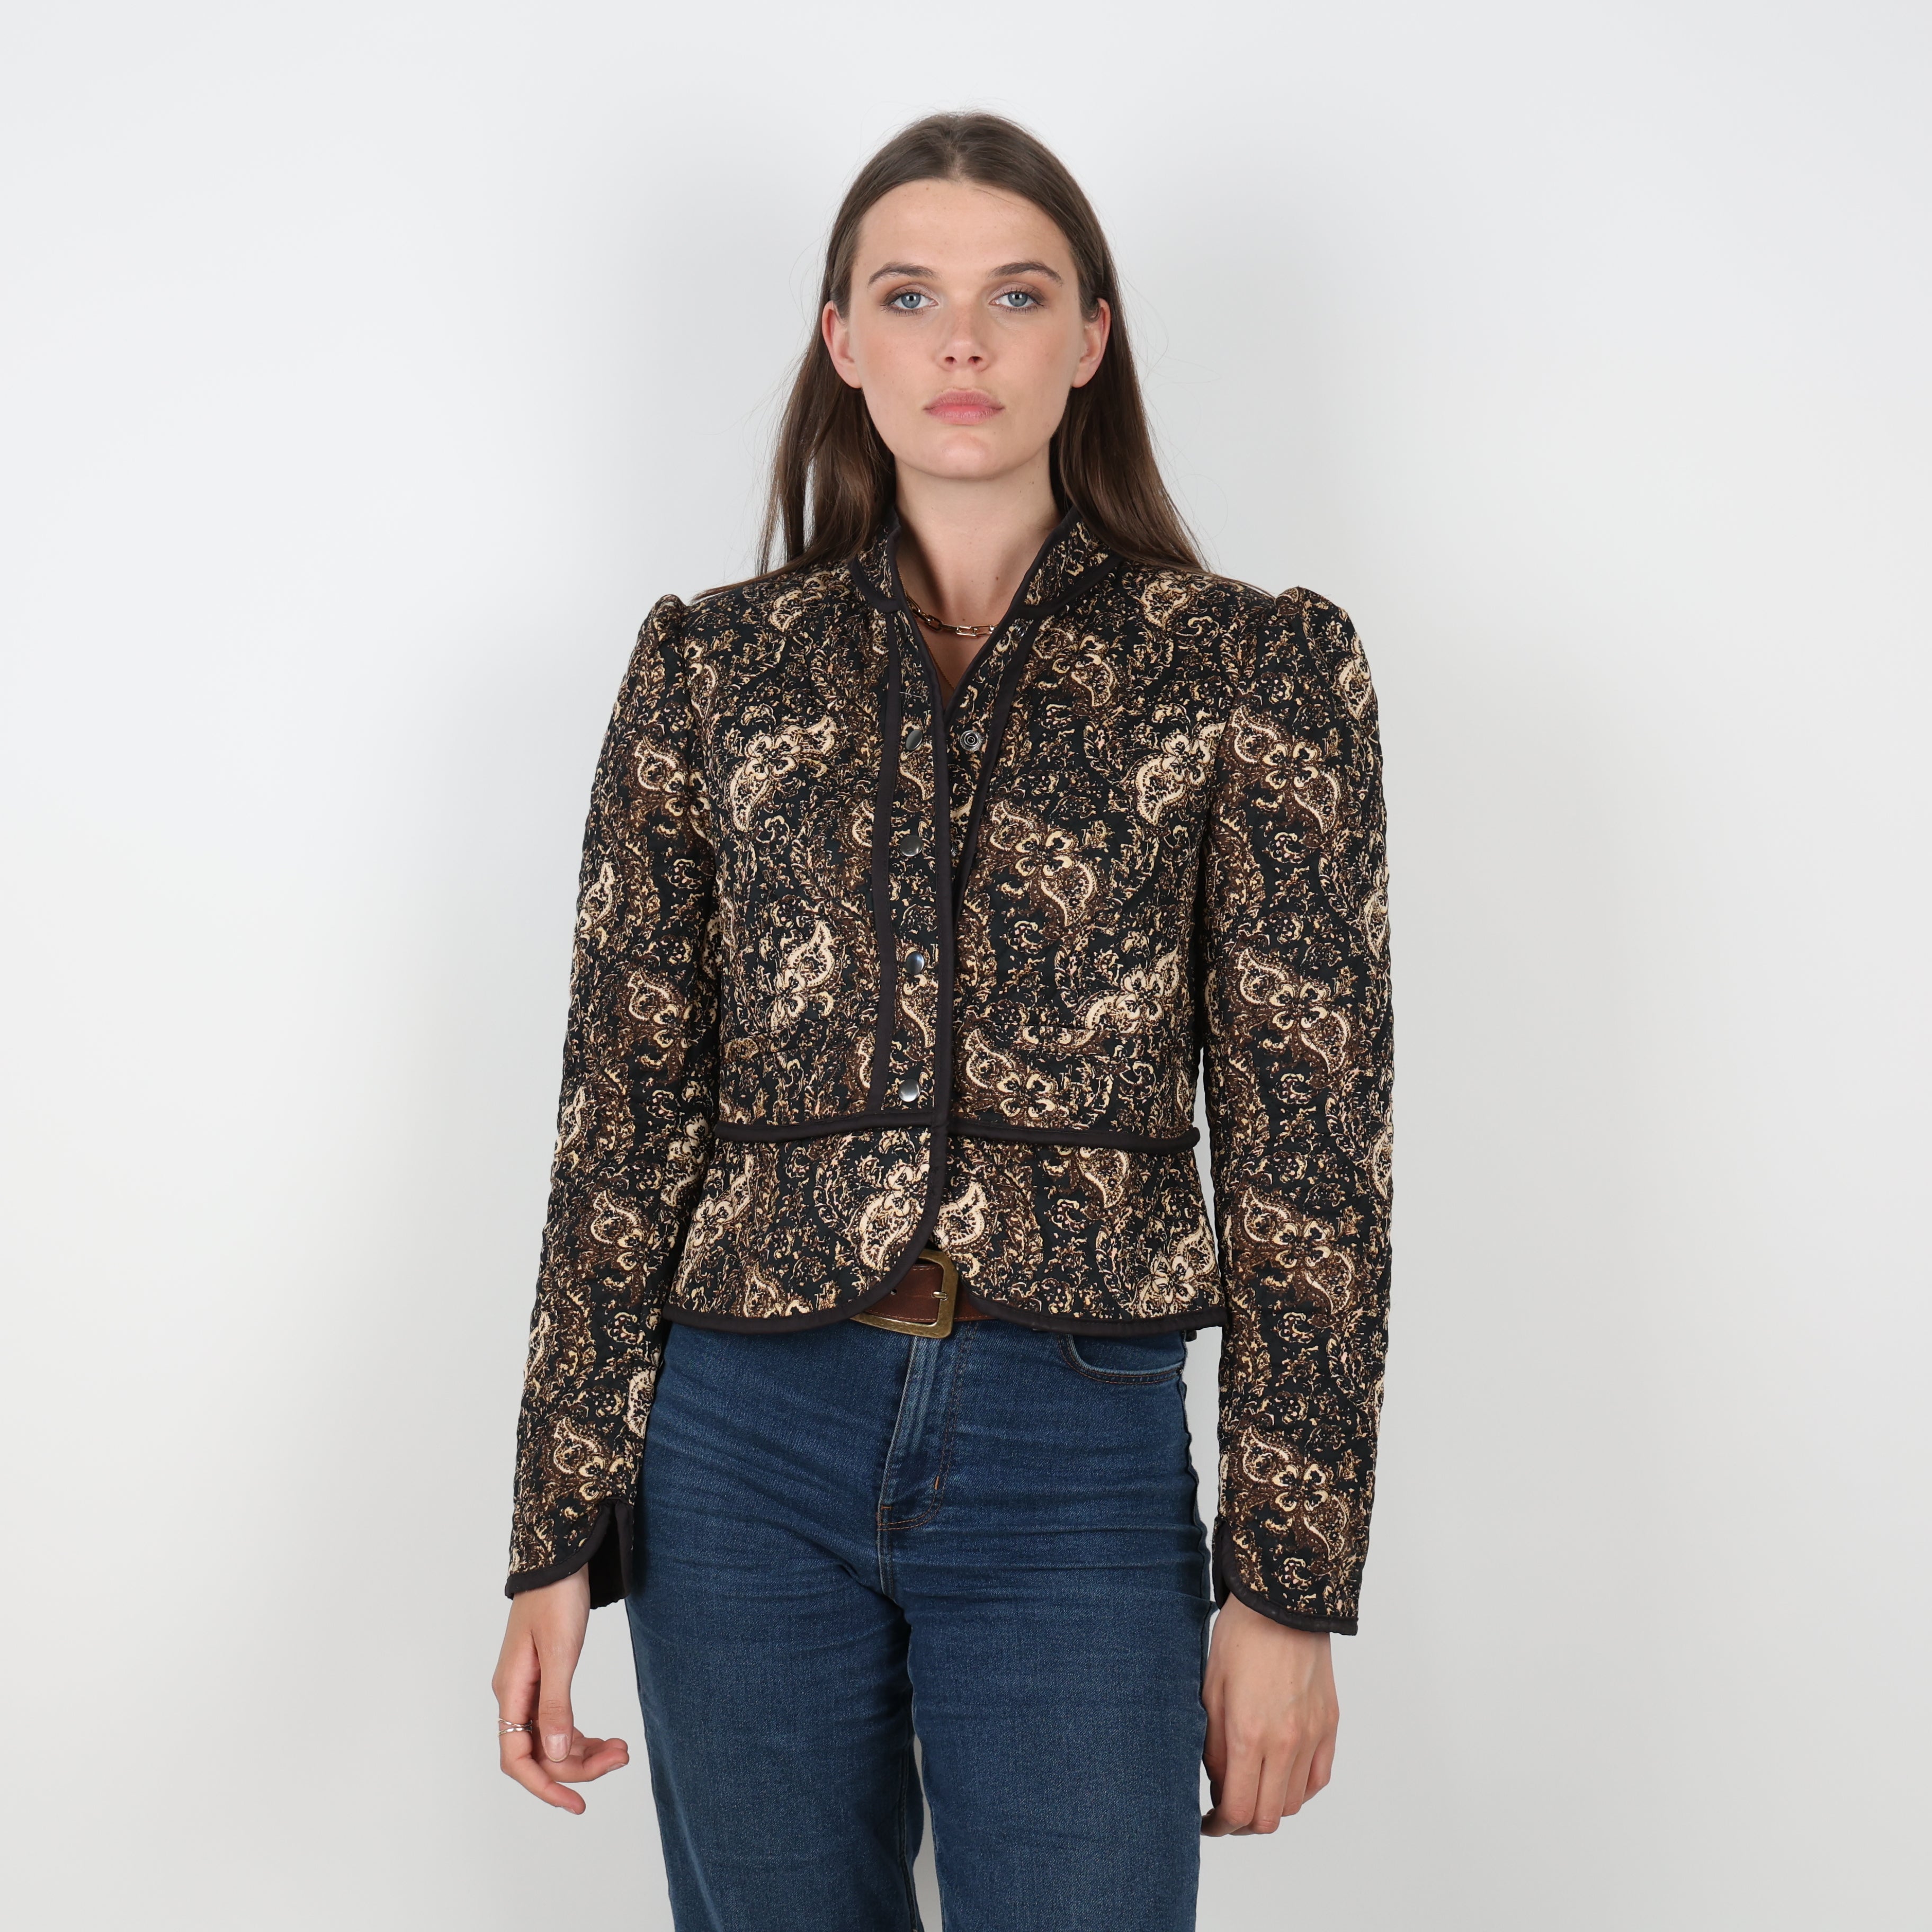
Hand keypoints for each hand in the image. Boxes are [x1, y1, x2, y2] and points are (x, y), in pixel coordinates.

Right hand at [491, 1567, 630, 1812]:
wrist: (560, 1558)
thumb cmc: (557, 1598)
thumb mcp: (560, 1651)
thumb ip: (556, 1704)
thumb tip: (554, 1754)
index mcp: (510, 1690)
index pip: (517, 1758)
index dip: (544, 1785)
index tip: (577, 1803)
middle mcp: (515, 1695)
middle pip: (539, 1752)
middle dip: (577, 1765)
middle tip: (620, 1759)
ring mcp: (529, 1688)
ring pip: (551, 1739)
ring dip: (583, 1752)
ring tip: (621, 1751)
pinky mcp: (546, 1679)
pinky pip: (558, 1722)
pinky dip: (581, 1735)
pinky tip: (606, 1739)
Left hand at [1200, 1596, 1337, 1834]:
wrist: (1284, 1601)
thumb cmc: (1240, 1638)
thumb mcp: (1210, 1690)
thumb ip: (1213, 1746)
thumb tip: (1218, 1785)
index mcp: (1247, 1733)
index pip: (1238, 1808)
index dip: (1220, 1826)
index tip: (1208, 1823)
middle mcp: (1285, 1742)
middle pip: (1269, 1817)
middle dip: (1242, 1824)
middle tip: (1226, 1812)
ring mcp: (1312, 1736)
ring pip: (1295, 1804)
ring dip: (1271, 1806)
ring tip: (1252, 1788)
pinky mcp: (1330, 1725)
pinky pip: (1318, 1779)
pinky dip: (1299, 1789)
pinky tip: (1280, 1775)